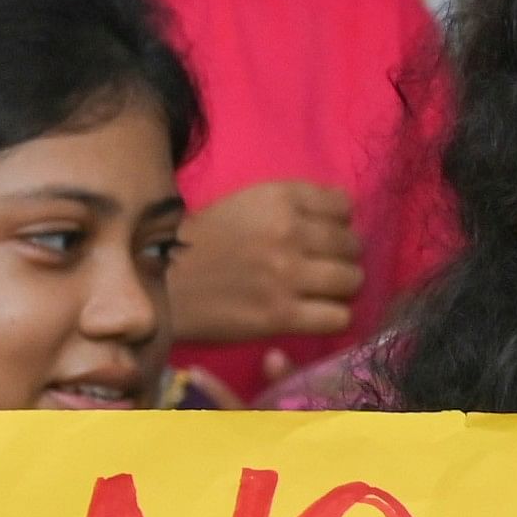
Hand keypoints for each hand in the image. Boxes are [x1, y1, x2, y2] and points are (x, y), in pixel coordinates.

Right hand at [169, 180, 361, 342]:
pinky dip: (332, 318)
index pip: (343, 206)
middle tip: (323, 268)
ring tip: (322, 292)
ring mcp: (286, 275)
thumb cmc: (203, 243)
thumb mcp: (246, 204)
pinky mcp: (282, 316)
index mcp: (278, 198)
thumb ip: (293, 204)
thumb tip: (345, 212)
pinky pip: (339, 317)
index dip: (339, 223)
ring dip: (342, 288)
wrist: (163, 284)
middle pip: (352, 245)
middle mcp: (287, 232)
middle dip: (343, 257)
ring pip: (352, 281)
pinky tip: (315, 314)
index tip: (323, 236)